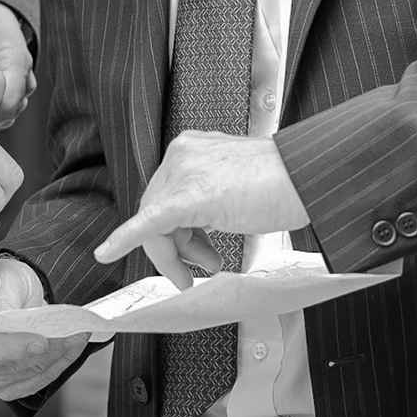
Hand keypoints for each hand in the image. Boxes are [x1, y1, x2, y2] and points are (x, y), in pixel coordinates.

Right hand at [0, 257, 85, 399]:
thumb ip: (0, 300)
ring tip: (77, 335)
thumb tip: (11, 322)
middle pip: (4, 365)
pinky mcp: (1, 387)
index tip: (40, 341)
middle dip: (42, 351)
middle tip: (73, 333)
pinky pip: (33, 383)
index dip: (9, 348)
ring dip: (55, 357)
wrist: (7, 294)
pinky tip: (71, 348)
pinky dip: (56, 366)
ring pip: (24, 375)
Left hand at [93, 131, 307, 288]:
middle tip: (195, 268)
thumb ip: (209, 197)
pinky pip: (149, 223)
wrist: (308, 175)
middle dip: (176, 245)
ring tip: (204, 267)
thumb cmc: (285, 181)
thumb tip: (196, 228)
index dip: (175, 229)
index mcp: (191, 148)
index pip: (166, 193)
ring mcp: (185, 173)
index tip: (190, 252)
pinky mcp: (189, 197)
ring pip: (157, 222)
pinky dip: (125, 239)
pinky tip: (108, 252)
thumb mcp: (234, 183)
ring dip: (175, 253)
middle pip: (158, 209)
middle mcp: (182, 154)